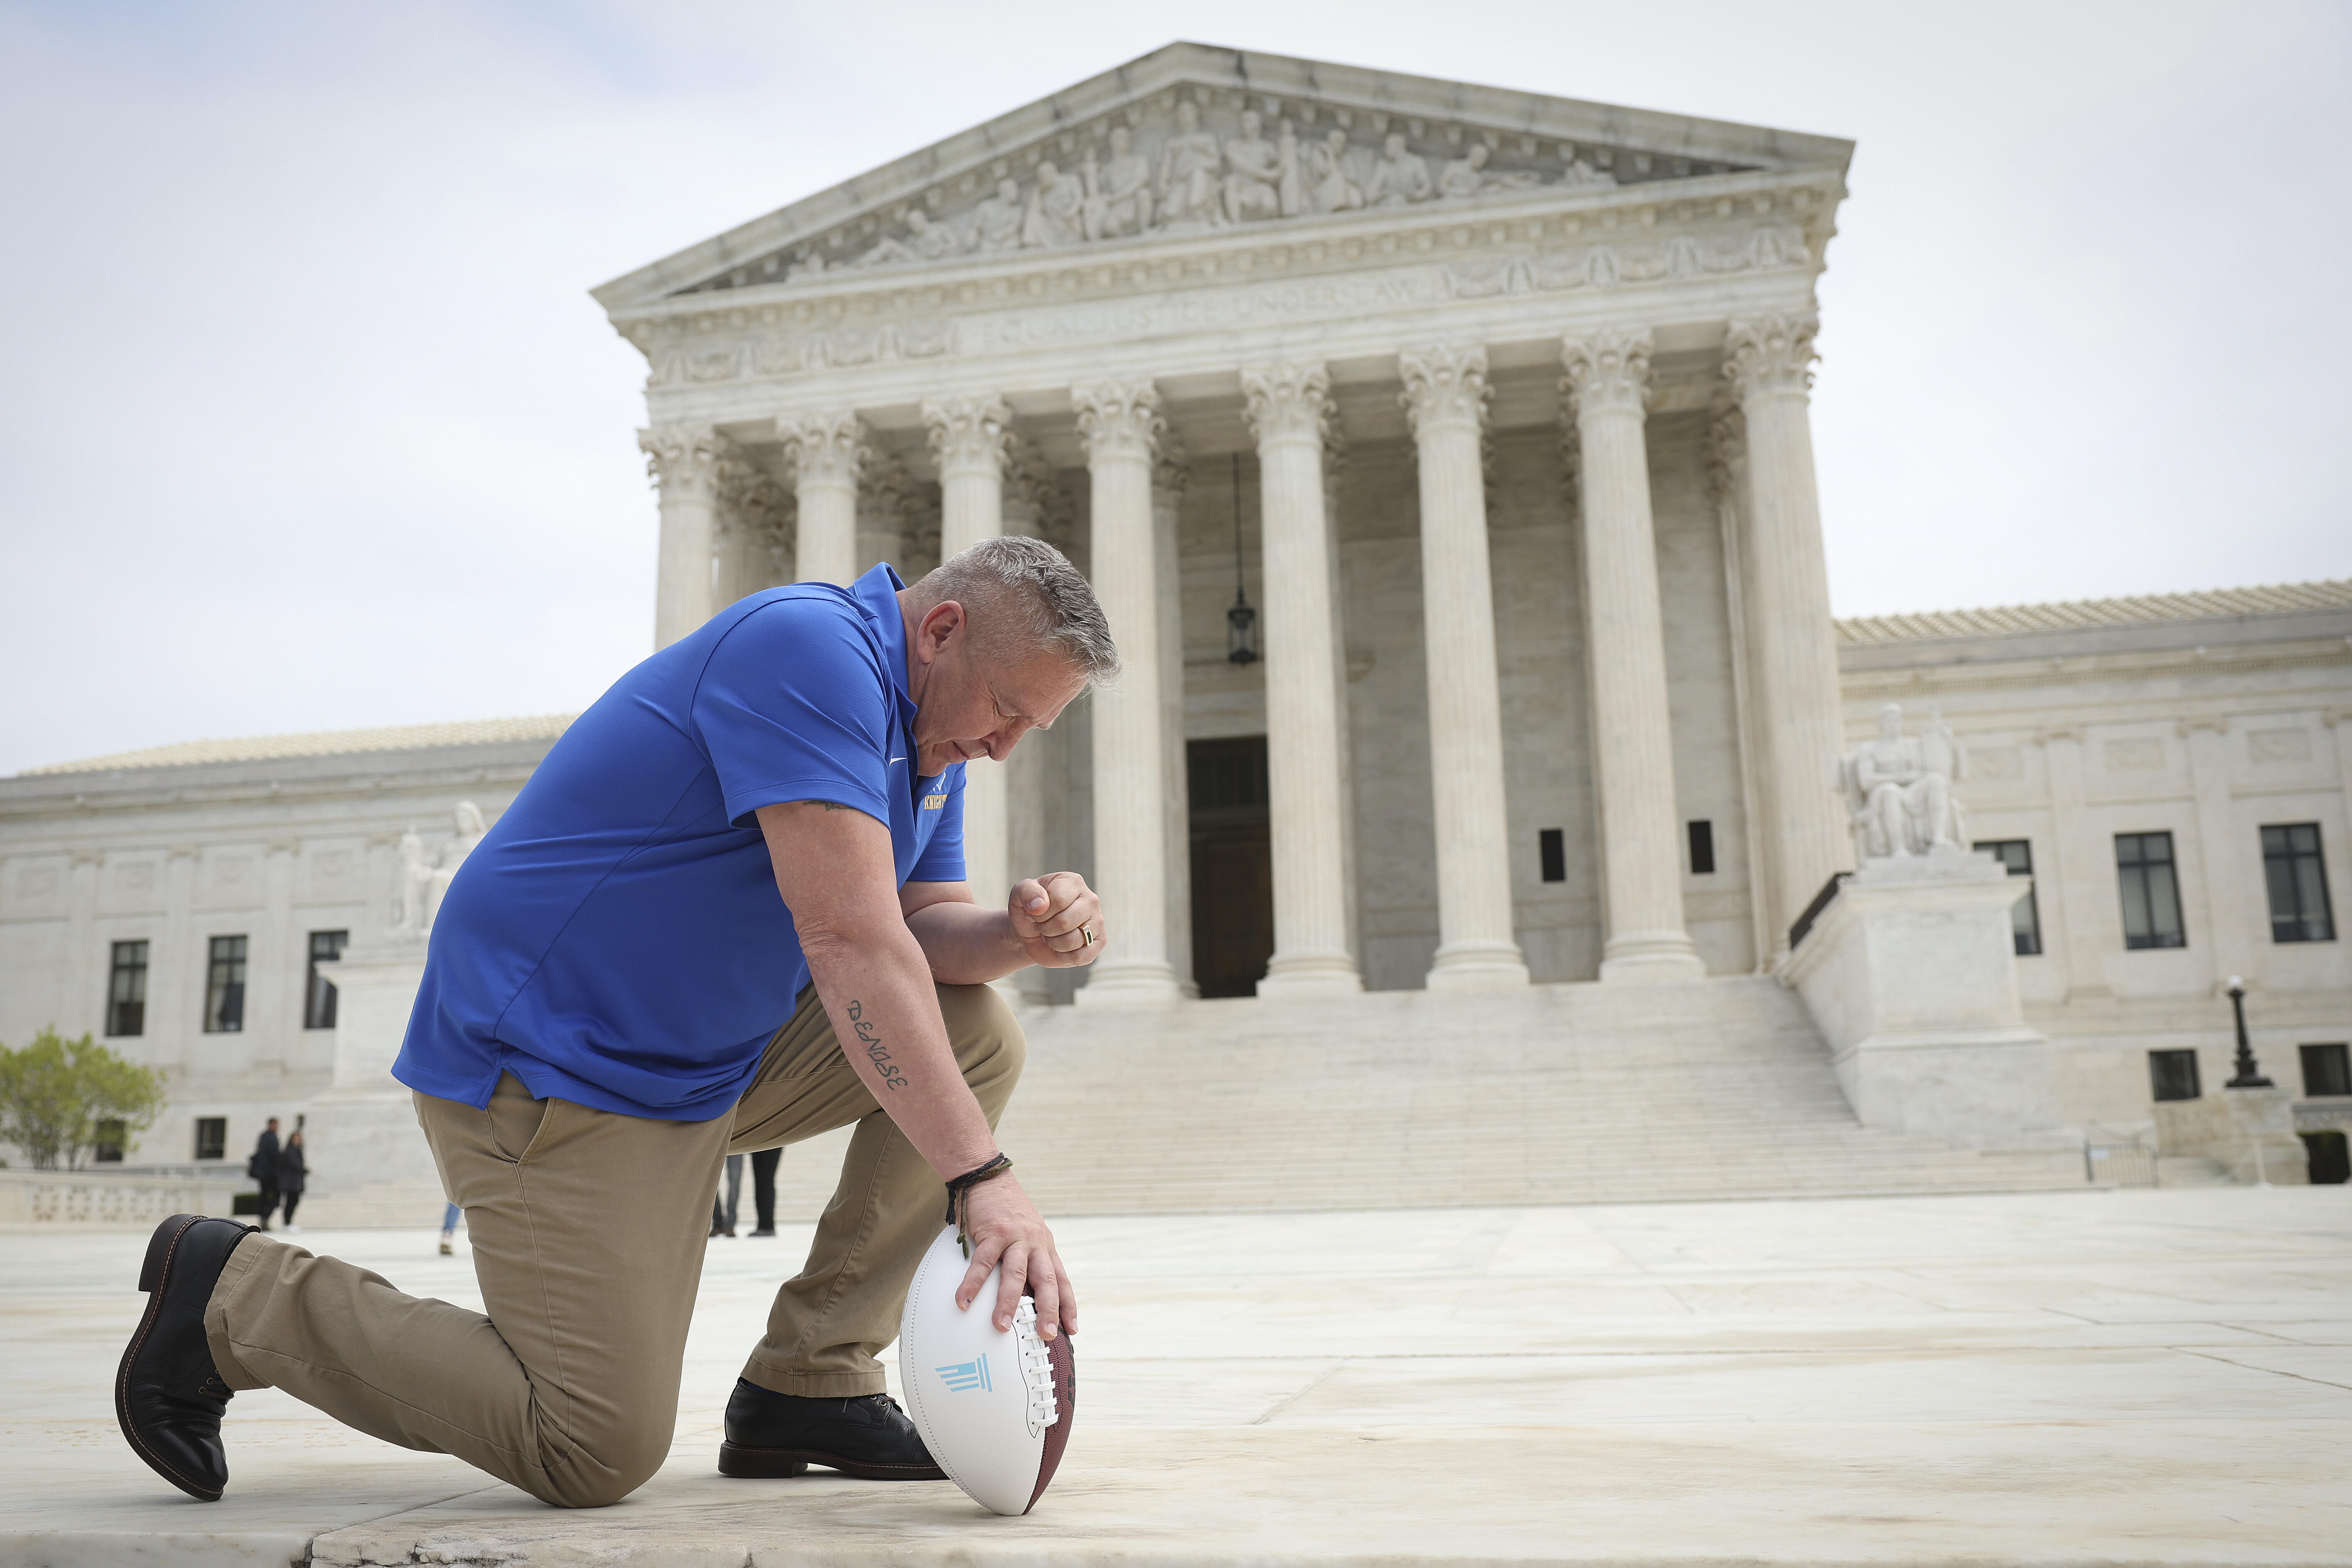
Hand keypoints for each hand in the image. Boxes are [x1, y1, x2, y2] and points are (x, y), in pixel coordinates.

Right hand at [955, 1173, 1076, 1339]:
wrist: (988, 1176)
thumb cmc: (1005, 1209)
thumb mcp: (1026, 1232)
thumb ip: (1026, 1258)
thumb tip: (1021, 1293)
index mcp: (1044, 1246)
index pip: (1061, 1280)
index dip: (1067, 1305)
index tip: (1072, 1329)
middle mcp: (1035, 1243)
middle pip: (1046, 1280)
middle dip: (1048, 1309)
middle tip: (1046, 1335)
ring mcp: (1014, 1237)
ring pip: (1016, 1274)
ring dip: (1008, 1303)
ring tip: (1001, 1327)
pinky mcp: (992, 1232)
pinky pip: (982, 1263)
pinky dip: (972, 1284)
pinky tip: (963, 1302)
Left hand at [1008, 871, 1102, 968]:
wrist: (1032, 932)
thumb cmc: (1029, 909)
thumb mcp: (1019, 895)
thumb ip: (1026, 892)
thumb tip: (1040, 906)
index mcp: (1073, 882)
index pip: (1058, 900)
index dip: (1041, 913)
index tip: (1037, 912)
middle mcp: (1090, 899)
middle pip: (1065, 922)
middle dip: (1046, 929)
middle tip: (1043, 925)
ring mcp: (1098, 921)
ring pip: (1072, 941)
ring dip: (1053, 943)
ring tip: (1052, 935)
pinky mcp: (1099, 942)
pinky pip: (1080, 956)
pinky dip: (1063, 956)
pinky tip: (1061, 947)